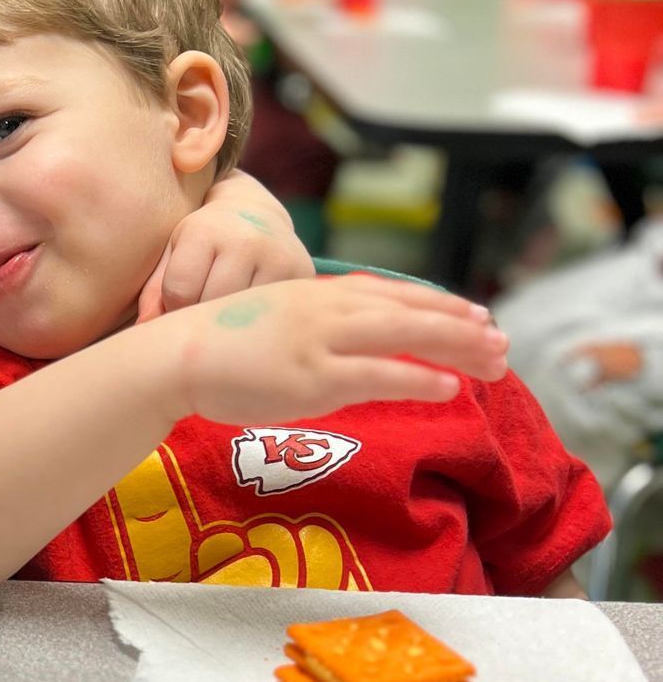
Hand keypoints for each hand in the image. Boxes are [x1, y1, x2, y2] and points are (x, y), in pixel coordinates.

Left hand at [139, 191, 313, 319]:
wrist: (256, 213)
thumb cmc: (204, 239)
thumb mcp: (173, 252)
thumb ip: (154, 290)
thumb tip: (143, 330)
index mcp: (206, 230)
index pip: (180, 292)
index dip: (173, 304)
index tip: (180, 298)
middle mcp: (246, 240)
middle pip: (211, 306)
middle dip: (200, 314)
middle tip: (203, 307)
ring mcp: (278, 257)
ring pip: (241, 316)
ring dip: (228, 322)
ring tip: (225, 311)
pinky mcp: (302, 275)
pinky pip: (270, 316)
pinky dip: (255, 322)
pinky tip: (249, 313)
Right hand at [155, 274, 507, 422]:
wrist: (178, 354)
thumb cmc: (220, 345)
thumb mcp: (276, 320)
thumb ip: (315, 326)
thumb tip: (345, 346)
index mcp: (320, 295)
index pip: (394, 294)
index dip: (441, 303)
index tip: (478, 314)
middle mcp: (329, 310)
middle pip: (411, 311)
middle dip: (461, 326)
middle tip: (503, 341)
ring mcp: (323, 341)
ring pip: (405, 337)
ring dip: (454, 347)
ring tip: (495, 361)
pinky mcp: (314, 377)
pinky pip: (378, 375)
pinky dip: (418, 379)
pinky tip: (449, 388)